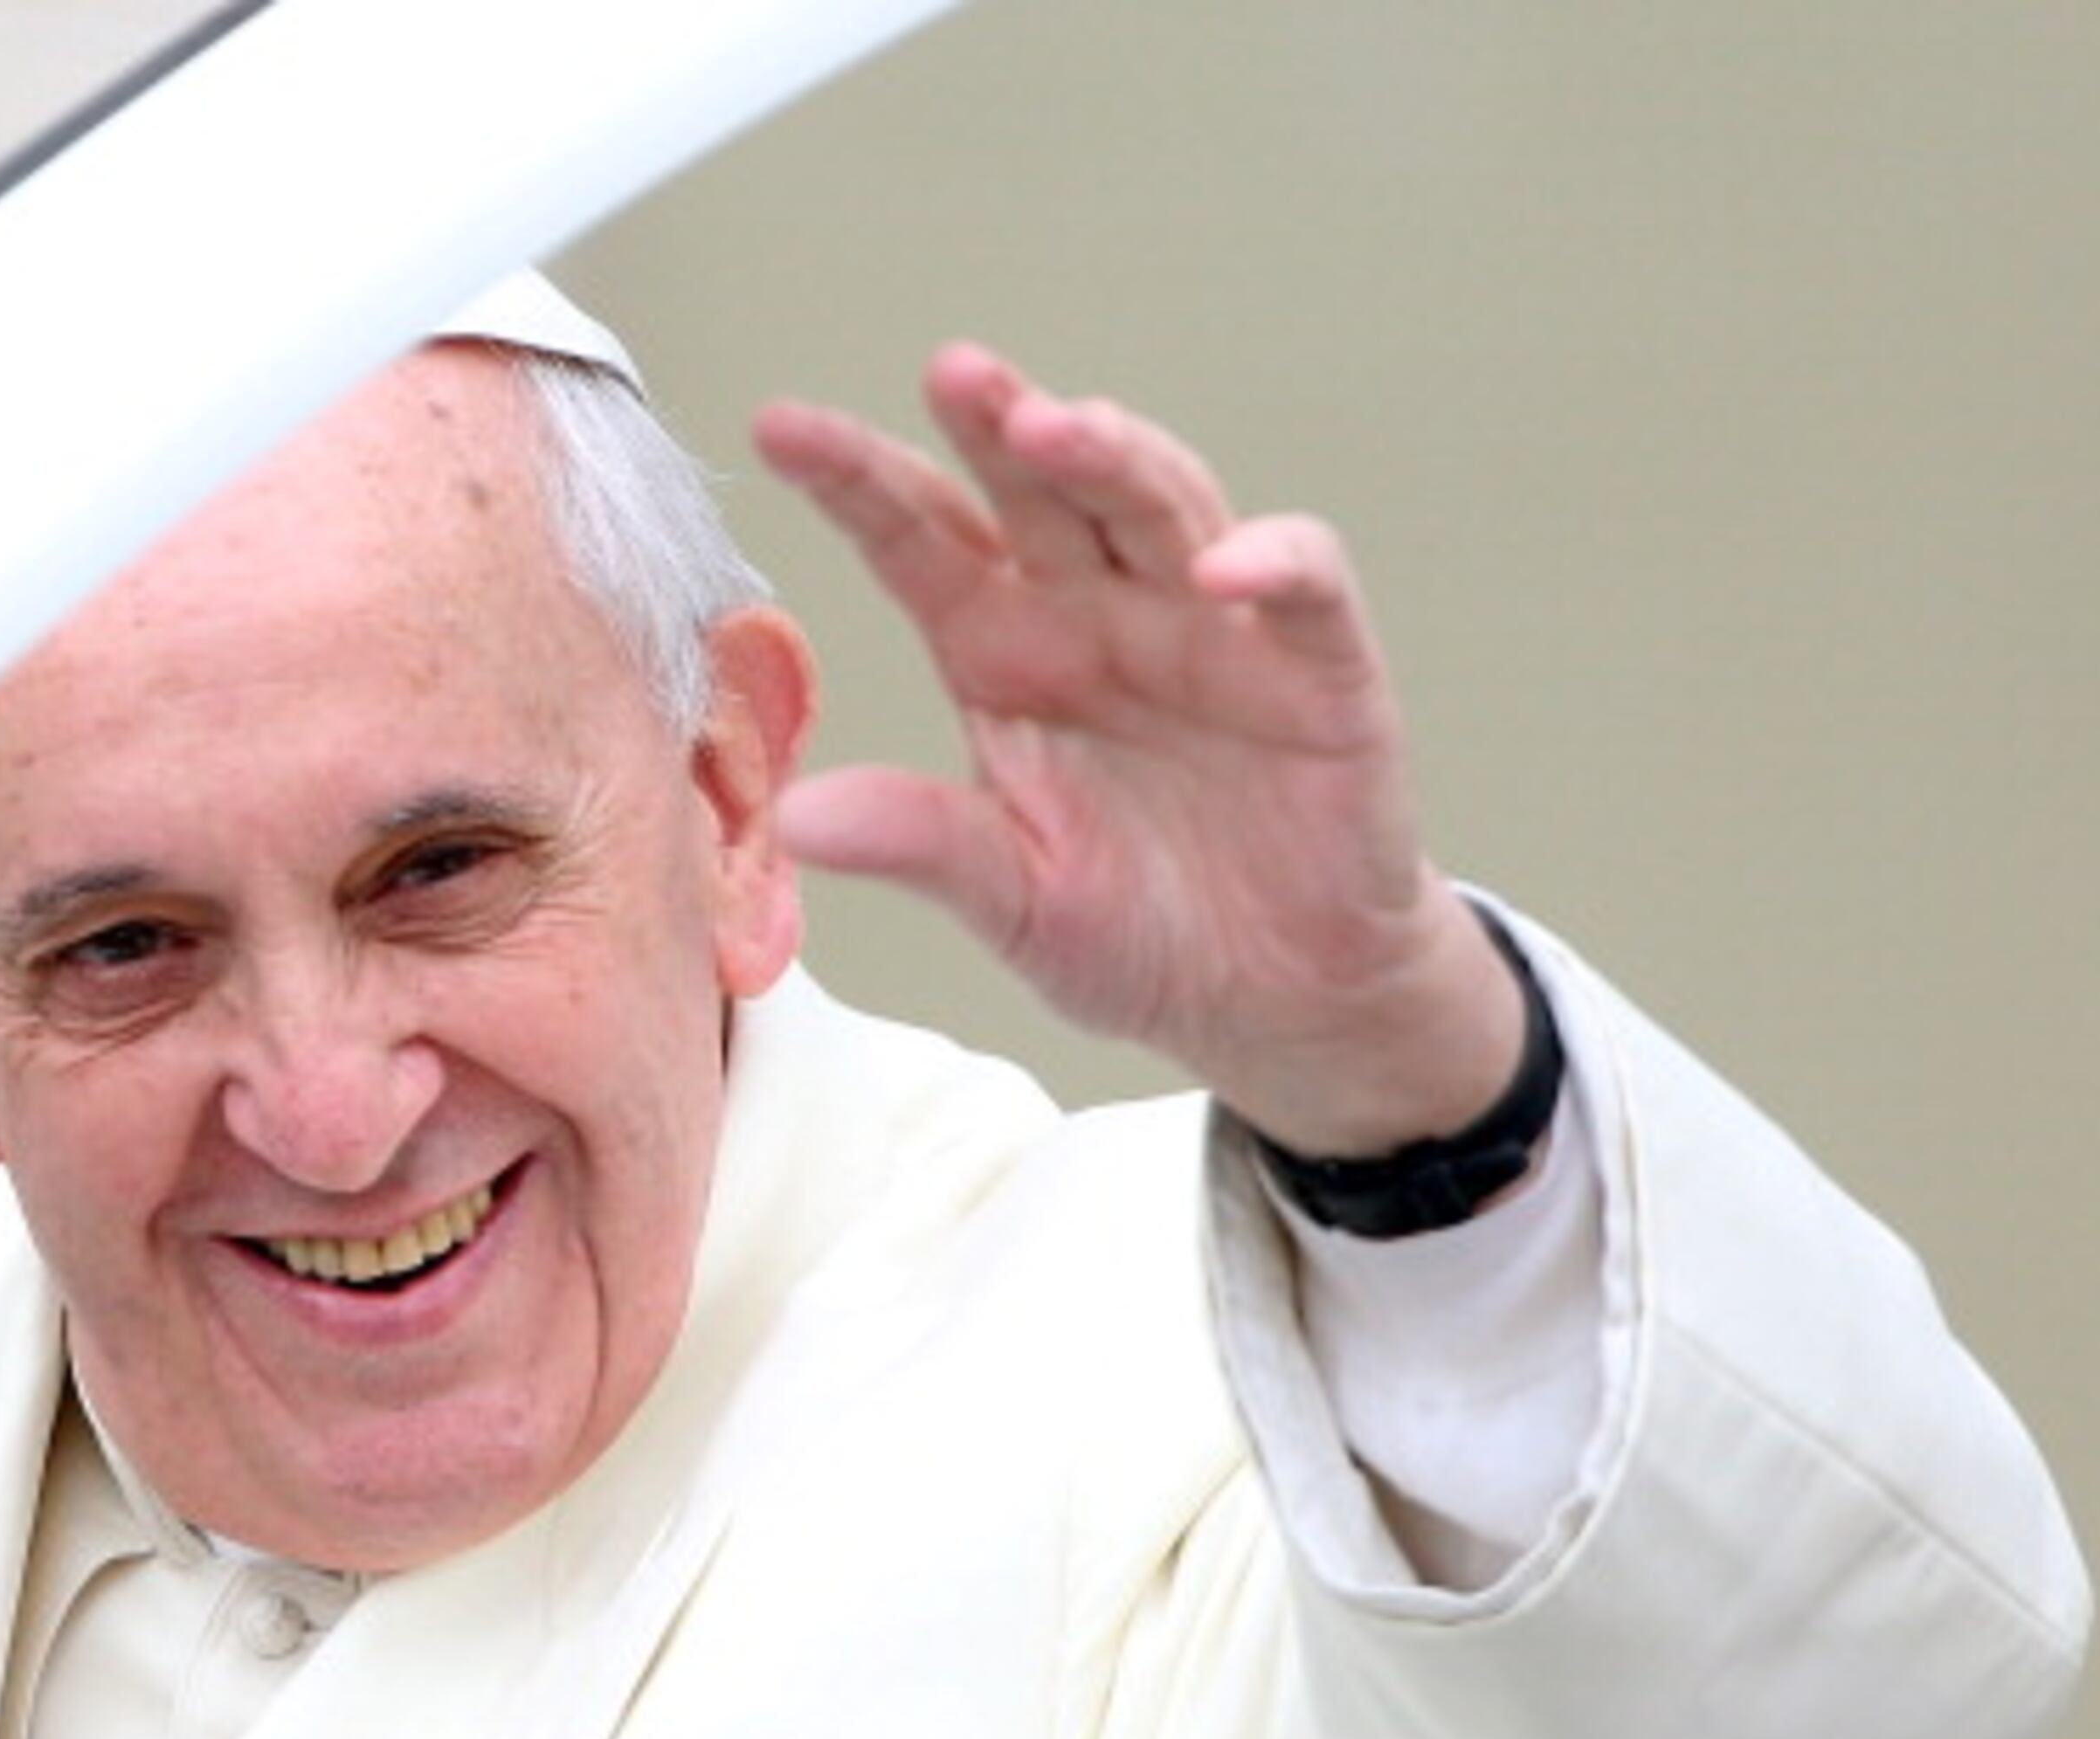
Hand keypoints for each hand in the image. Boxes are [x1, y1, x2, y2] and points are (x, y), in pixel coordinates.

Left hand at [750, 343, 1525, 1157]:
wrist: (1275, 1004)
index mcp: (1005, 653)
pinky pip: (1304, 589)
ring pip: (1160, 504)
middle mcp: (1100, 615)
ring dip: (1113, 459)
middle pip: (1040, 489)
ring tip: (1054, 429)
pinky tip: (1221, 568)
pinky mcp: (1321, 671)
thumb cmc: (1137, 934)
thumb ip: (920, 844)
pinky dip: (1275, 562)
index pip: (921, 541)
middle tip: (953, 373)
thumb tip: (792, 817)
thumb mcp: (1010, 900)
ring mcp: (1211, 630)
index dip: (857, 479)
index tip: (778, 427)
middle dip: (998, 423)